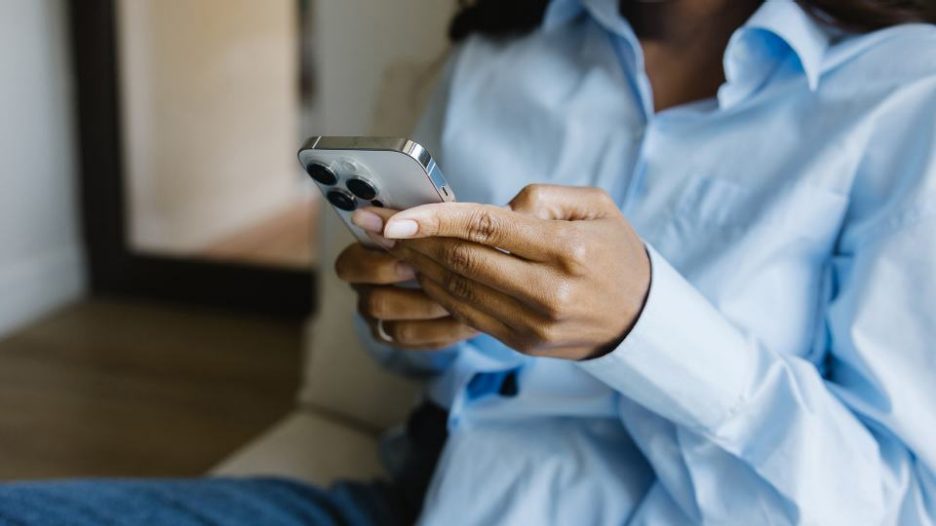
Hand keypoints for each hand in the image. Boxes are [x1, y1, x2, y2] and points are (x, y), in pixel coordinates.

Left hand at [353, 185, 650, 360]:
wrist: (641, 319)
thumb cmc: (615, 252)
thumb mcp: (596, 207)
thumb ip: (543, 197)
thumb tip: (493, 209)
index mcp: (568, 249)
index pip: (487, 228)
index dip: (434, 221)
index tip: (392, 216)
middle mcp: (549, 291)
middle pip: (464, 262)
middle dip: (413, 243)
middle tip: (376, 225)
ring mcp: (533, 323)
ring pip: (459, 293)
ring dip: (418, 269)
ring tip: (389, 247)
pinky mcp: (521, 342)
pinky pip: (468, 316)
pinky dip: (437, 293)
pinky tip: (419, 273)